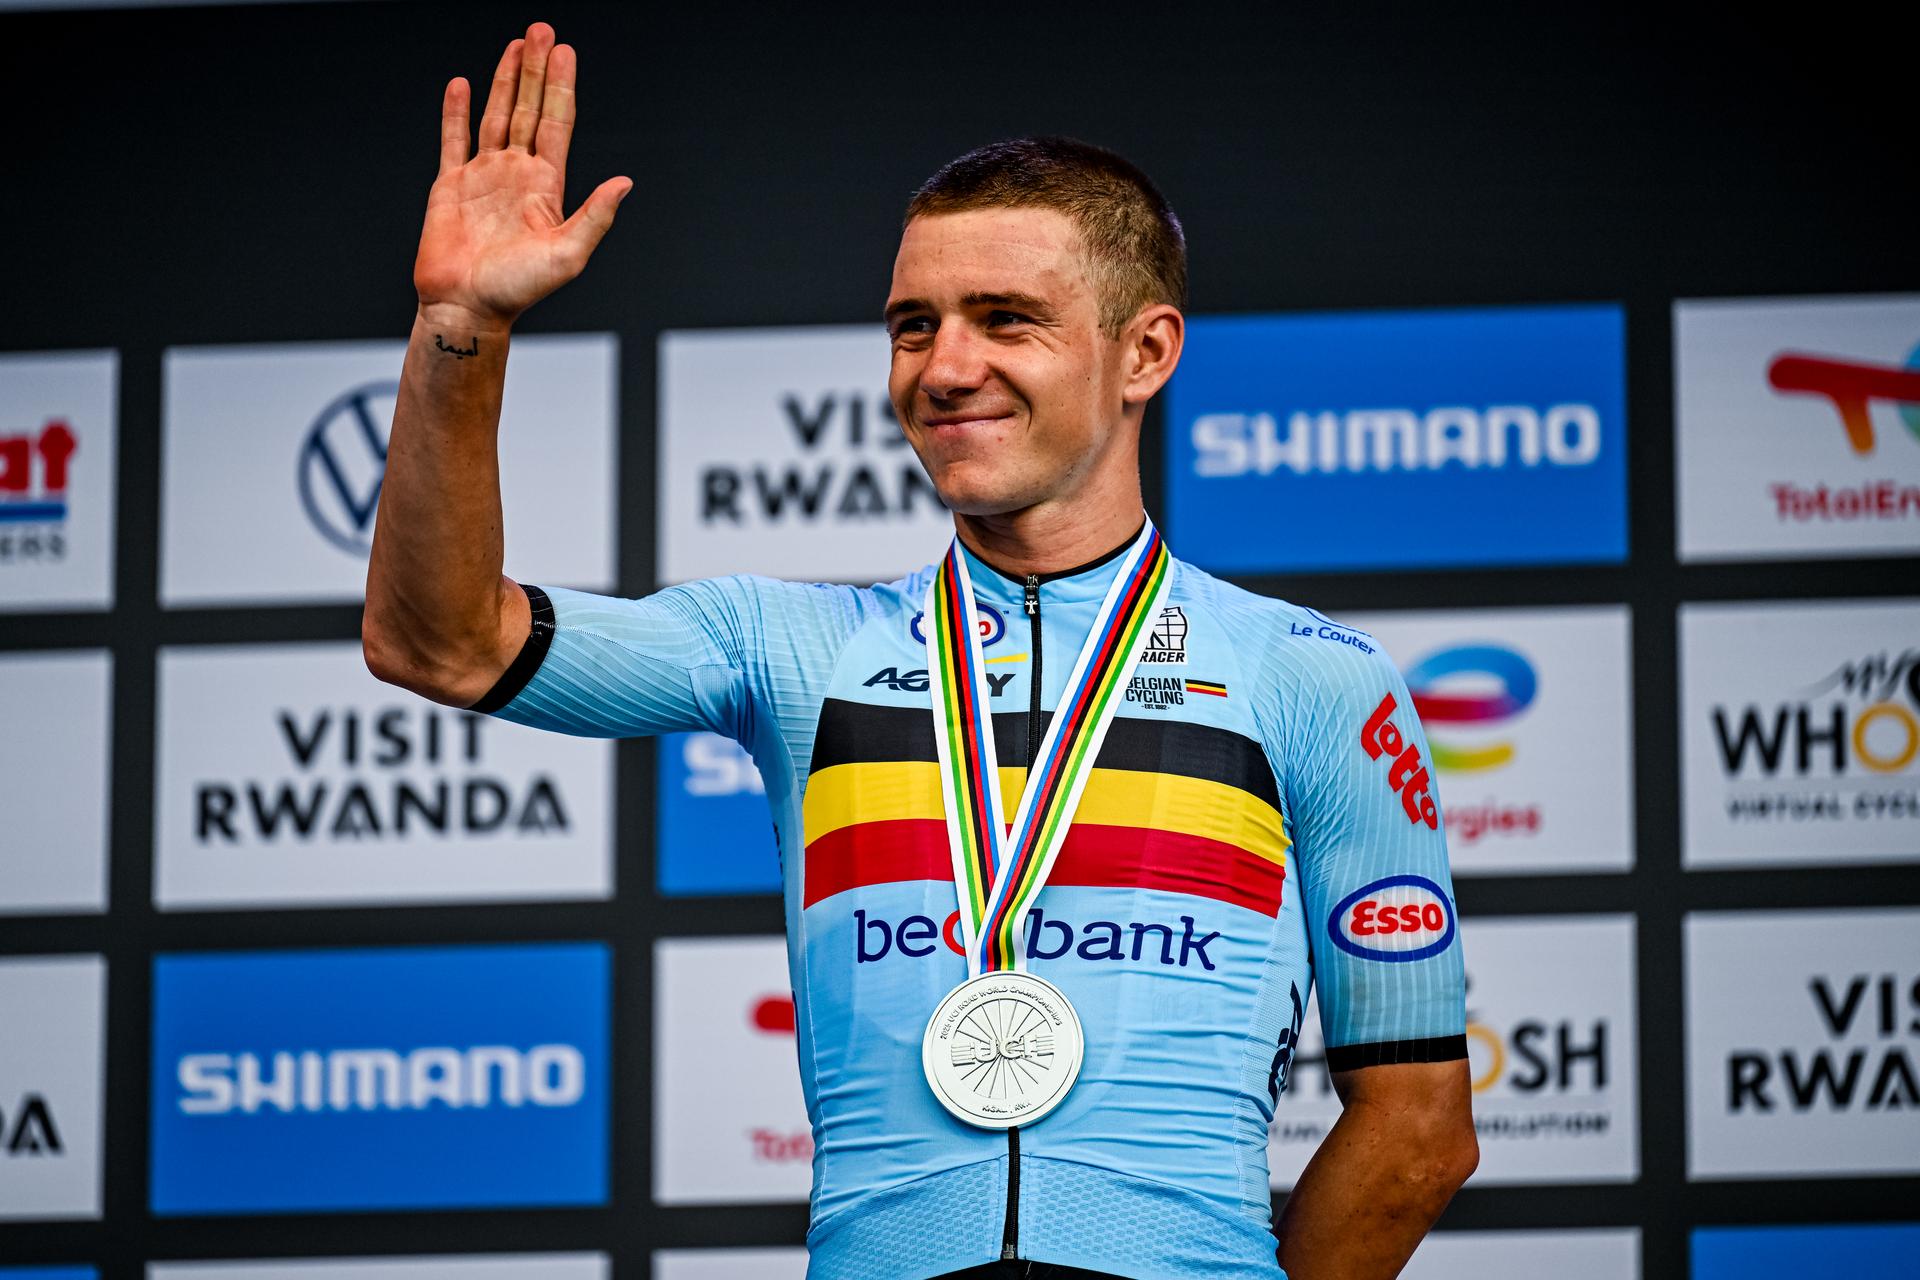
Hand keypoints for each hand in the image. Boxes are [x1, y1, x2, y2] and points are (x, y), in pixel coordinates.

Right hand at [413, 22, 630, 327]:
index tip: (566, 53)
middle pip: (528, 110)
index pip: (556, 124)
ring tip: (515, 45)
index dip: (561, 88)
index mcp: (546, 188)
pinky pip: (453, 140)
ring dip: (505, 80)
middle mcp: (517, 176)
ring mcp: (483, 177)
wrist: (467, 309)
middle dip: (535, 71)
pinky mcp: (450, 186)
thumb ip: (595, 216)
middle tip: (542, 31)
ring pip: (496, 117)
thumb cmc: (517, 291)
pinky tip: (463, 85)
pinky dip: (457, 112)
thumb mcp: (568, 254)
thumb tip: (625, 182)